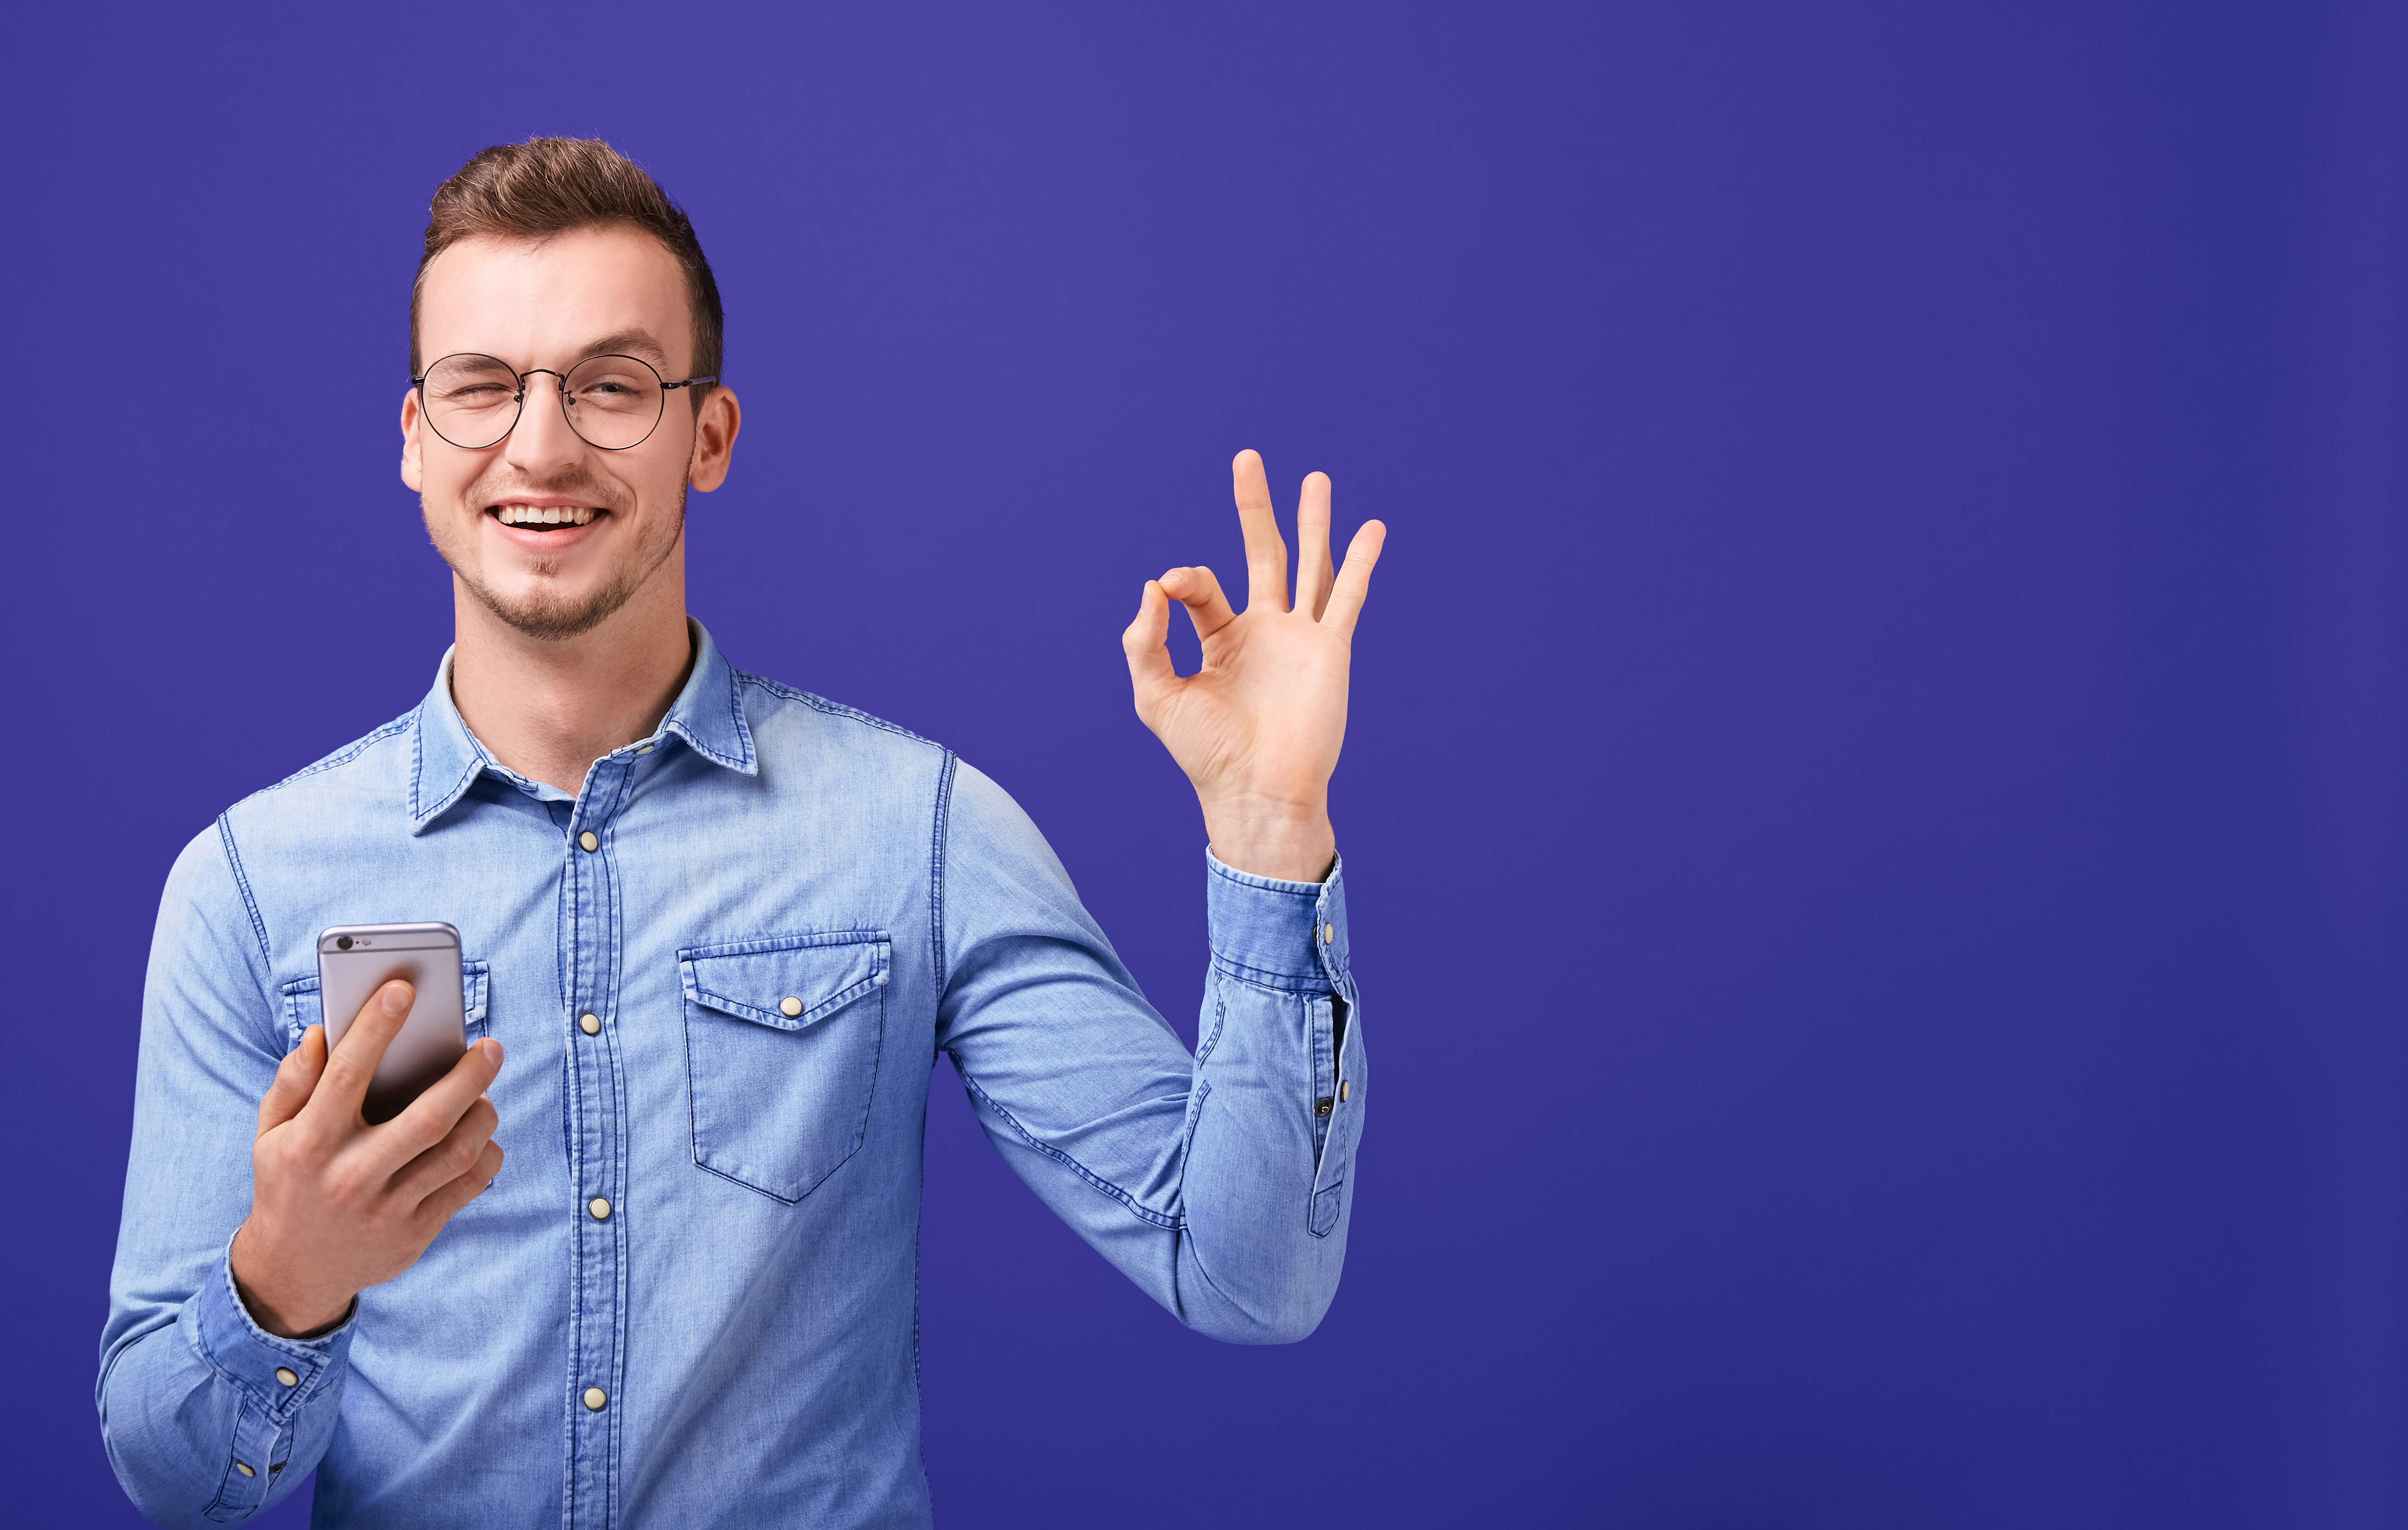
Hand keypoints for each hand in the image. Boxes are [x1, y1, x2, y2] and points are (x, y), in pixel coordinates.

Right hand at [230, 981, 503, 1337]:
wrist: (294, 1272)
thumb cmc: (287, 1185)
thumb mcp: (270, 1136)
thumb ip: (292, 1083)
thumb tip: (320, 1033)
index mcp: (309, 1144)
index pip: (345, 1075)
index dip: (375, 1027)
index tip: (402, 988)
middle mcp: (349, 1176)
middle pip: (426, 1118)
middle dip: (467, 1076)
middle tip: (490, 1046)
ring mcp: (385, 1209)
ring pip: (456, 1153)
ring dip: (482, 1115)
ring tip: (484, 1093)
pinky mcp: (414, 1234)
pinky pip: (468, 1186)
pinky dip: (486, 1155)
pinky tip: (482, 1138)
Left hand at [1122, 449, 1385, 881]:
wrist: (1258, 790)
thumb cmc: (1206, 754)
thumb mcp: (1155, 697)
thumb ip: (1143, 642)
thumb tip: (1152, 586)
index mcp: (1220, 642)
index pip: (1201, 589)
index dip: (1183, 580)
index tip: (1168, 588)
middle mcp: (1262, 632)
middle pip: (1261, 553)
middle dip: (1254, 508)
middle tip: (1248, 458)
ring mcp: (1298, 638)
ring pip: (1308, 564)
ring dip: (1313, 521)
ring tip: (1317, 478)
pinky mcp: (1329, 650)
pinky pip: (1347, 596)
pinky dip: (1361, 561)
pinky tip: (1372, 527)